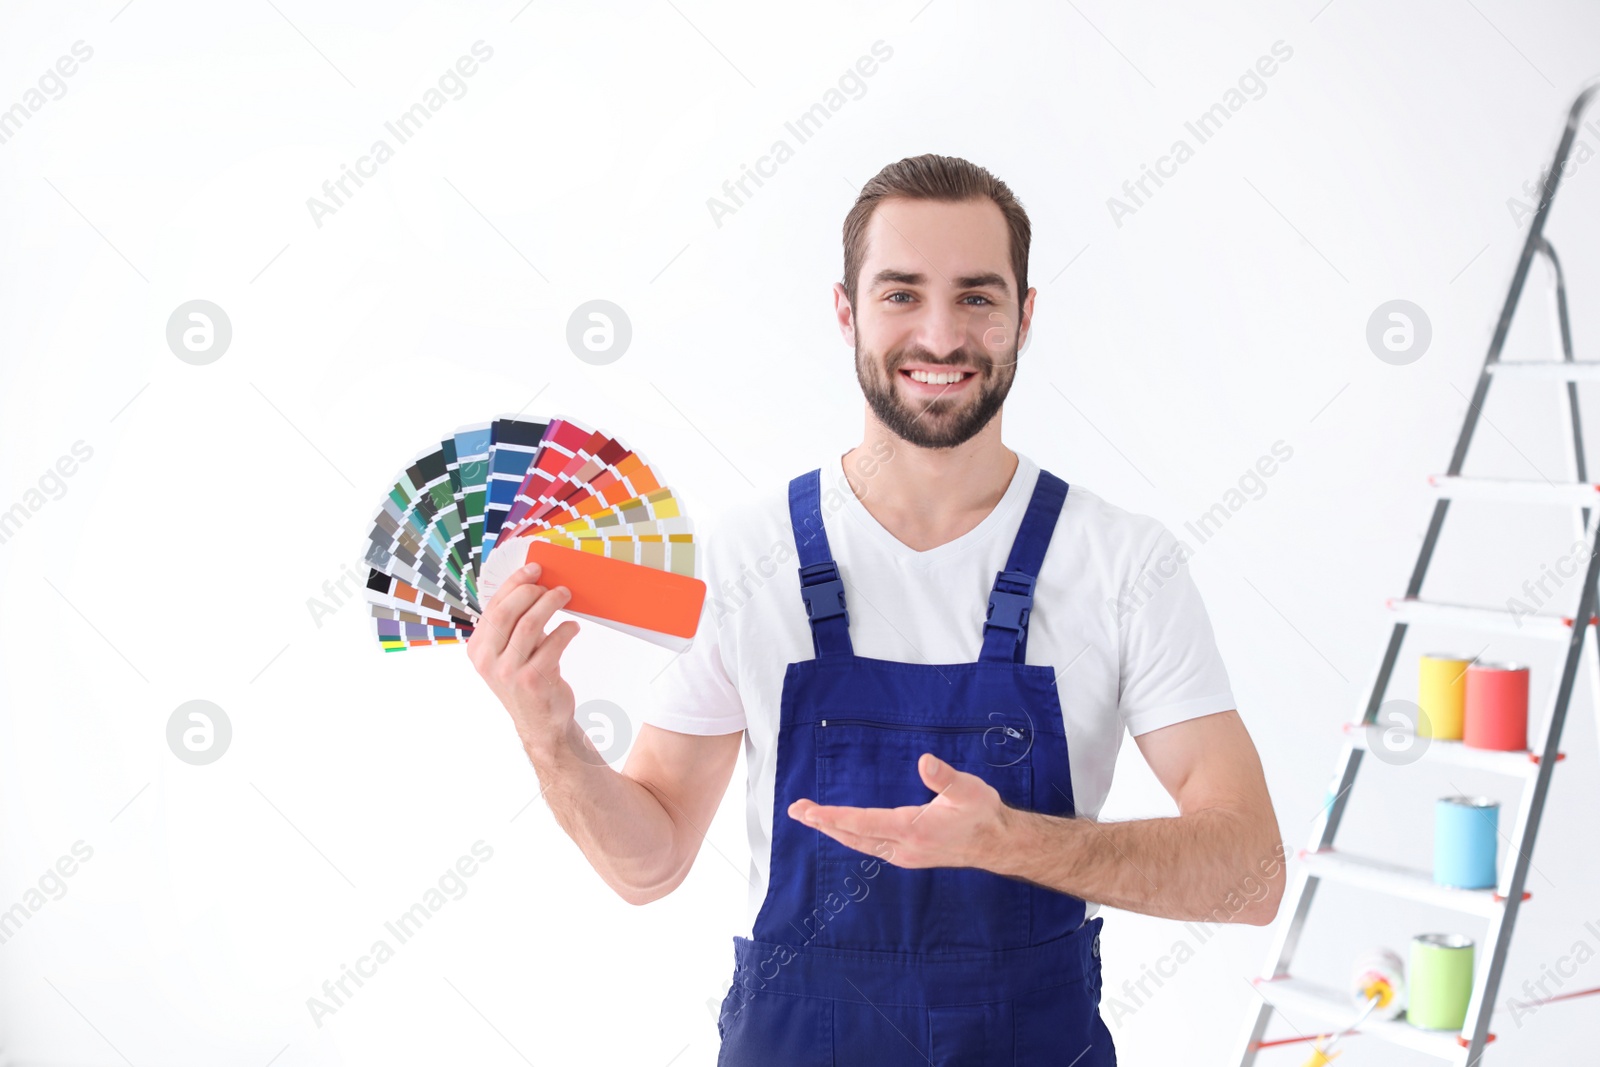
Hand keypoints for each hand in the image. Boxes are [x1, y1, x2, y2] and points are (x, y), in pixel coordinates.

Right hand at [467, 561, 579, 755]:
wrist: (542, 722)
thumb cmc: (528, 679)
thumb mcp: (511, 652)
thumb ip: (514, 624)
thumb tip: (533, 585)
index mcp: (478, 649)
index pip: (493, 606)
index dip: (514, 583)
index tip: (533, 569)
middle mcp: (487, 661)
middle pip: (508, 611)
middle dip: (532, 591)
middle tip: (553, 585)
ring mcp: (508, 672)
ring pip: (531, 624)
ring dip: (551, 604)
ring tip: (565, 596)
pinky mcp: (533, 680)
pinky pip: (553, 644)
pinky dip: (566, 630)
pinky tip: (573, 627)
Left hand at [786, 754, 1012, 870]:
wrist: (997, 843)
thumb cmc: (982, 813)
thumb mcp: (968, 789)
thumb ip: (944, 777)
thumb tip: (924, 761)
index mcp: (912, 830)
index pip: (863, 823)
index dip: (833, 817)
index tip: (809, 811)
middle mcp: (903, 848)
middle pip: (853, 836)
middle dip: (822, 823)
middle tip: (796, 810)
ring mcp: (904, 855)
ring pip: (860, 844)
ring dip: (833, 830)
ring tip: (810, 817)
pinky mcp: (907, 856)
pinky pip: (870, 847)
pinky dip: (850, 836)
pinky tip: (842, 829)